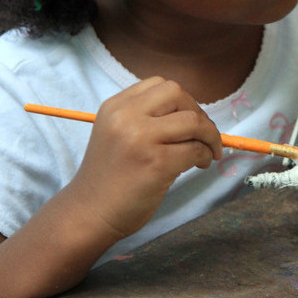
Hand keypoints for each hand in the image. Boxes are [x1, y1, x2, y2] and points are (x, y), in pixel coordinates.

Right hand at [69, 76, 222, 238]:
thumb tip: (194, 116)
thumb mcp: (117, 134)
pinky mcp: (156, 163)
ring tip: (207, 152)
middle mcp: (125, 116)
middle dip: (197, 112)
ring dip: (209, 135)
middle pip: (177, 93)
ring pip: (192, 121)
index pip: (158, 84)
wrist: (88, 213)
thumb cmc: (109, 178)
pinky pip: (194, 150)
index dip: (181, 100)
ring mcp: (140, 138)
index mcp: (115, 106)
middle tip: (203, 134)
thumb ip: (145, 118)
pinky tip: (200, 164)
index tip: (188, 120)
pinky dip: (204, 156)